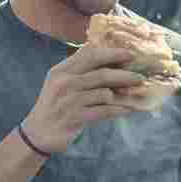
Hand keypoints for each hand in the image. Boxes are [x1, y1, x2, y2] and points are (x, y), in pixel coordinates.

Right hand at [22, 45, 145, 153]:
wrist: (39, 132)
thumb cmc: (57, 104)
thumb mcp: (61, 81)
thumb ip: (79, 67)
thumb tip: (103, 50)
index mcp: (61, 71)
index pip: (89, 55)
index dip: (112, 53)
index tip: (130, 54)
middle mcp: (64, 83)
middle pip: (102, 74)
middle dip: (125, 75)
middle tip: (141, 78)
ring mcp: (69, 101)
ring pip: (105, 93)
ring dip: (123, 96)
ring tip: (132, 97)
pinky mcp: (74, 117)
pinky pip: (104, 111)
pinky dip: (118, 110)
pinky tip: (128, 110)